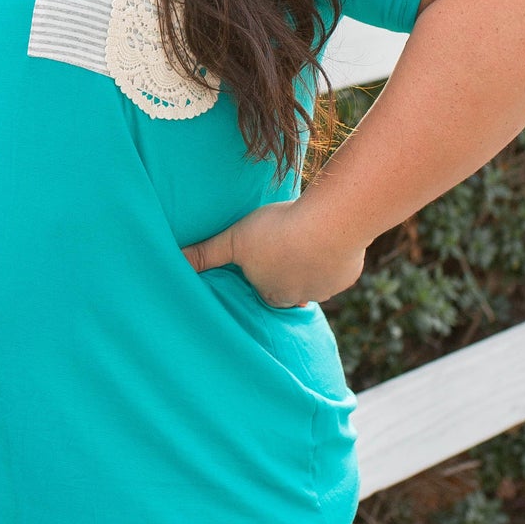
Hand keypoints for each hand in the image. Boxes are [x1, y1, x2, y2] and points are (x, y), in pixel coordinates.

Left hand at [181, 199, 365, 309]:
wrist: (329, 224)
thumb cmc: (277, 232)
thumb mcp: (233, 240)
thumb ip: (206, 253)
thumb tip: (176, 261)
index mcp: (272, 295)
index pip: (264, 294)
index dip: (262, 279)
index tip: (262, 266)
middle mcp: (301, 298)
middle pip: (292, 292)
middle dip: (288, 278)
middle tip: (285, 256)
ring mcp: (328, 288)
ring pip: (317, 281)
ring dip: (312, 266)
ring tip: (307, 245)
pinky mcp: (348, 274)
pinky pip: (341, 268)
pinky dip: (335, 256)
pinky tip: (330, 239)